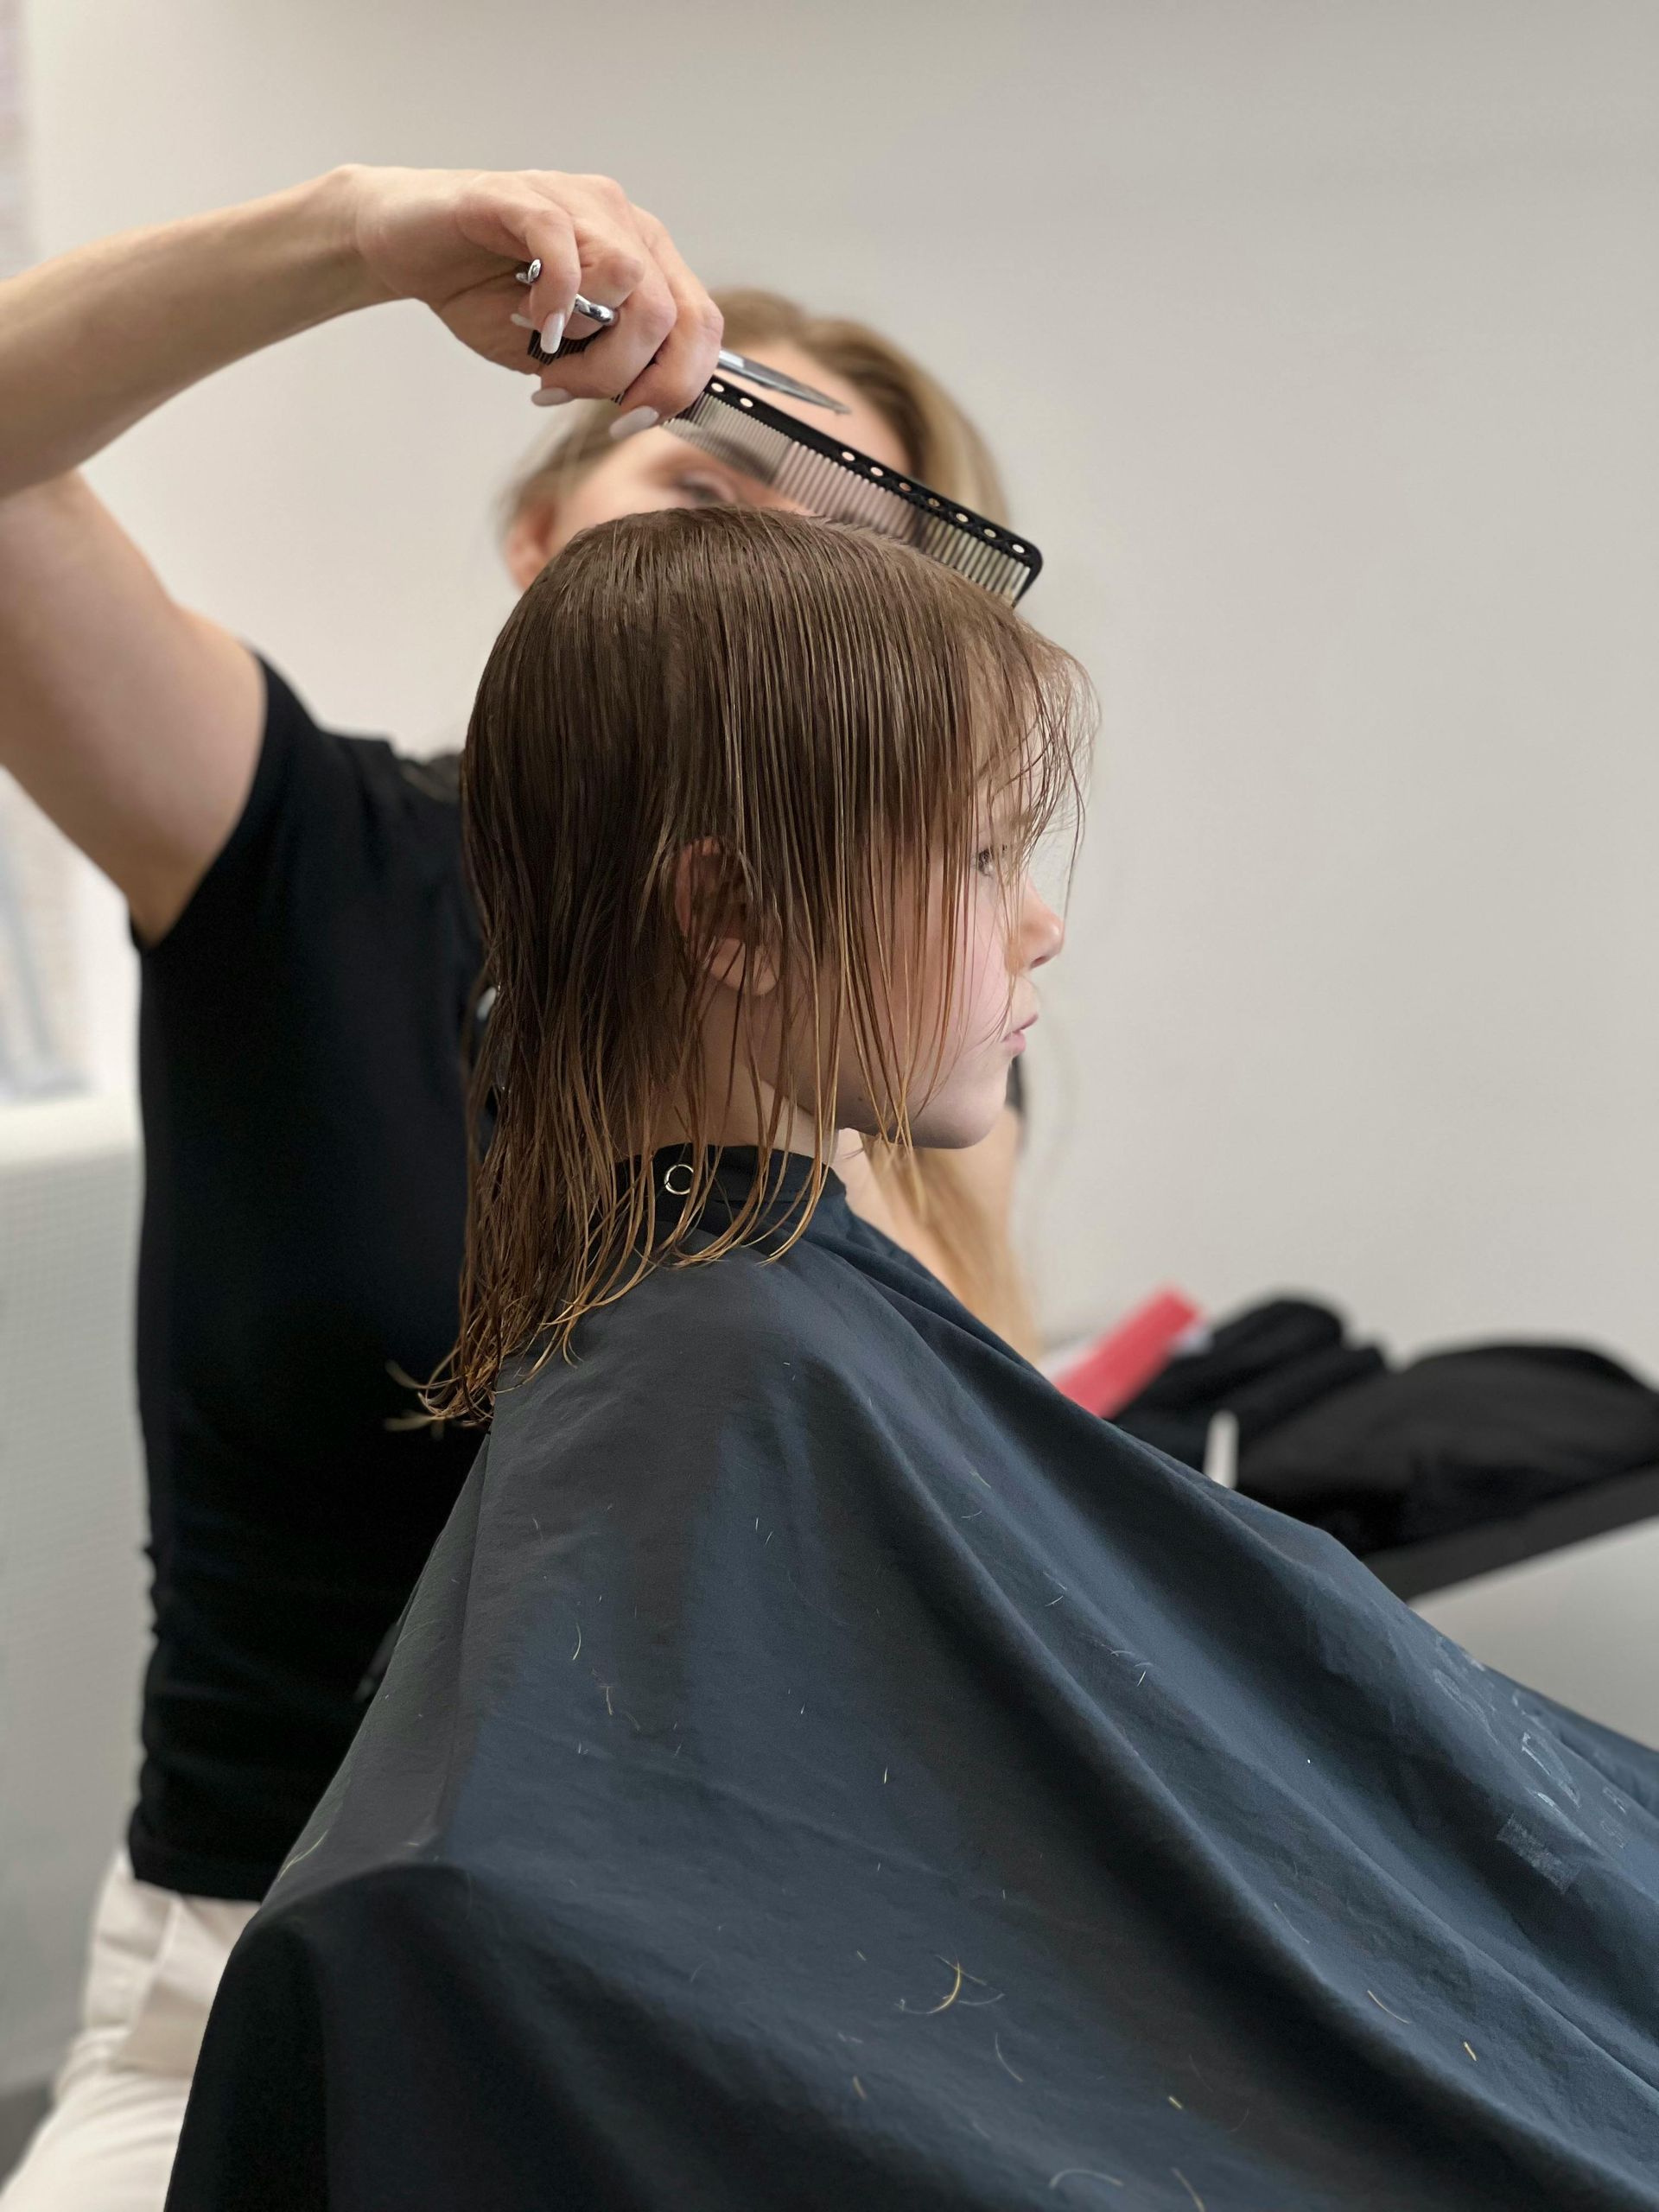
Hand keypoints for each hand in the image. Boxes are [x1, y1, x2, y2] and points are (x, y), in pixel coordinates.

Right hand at [342, 164, 723, 420]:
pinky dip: (555, 300)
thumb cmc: (486, 297)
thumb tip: (644, 404)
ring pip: (630, 281)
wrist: (408, 249)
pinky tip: (529, 322)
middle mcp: (623, 222)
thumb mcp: (562, 353)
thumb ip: (610, 370)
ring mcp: (575, 201)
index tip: (629, 423)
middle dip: (630, 378)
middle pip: (671, 313)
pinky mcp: (519, 195)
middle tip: (574, 394)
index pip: (700, 325)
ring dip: (591, 345)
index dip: (678, 386)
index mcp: (646, 260)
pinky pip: (563, 244)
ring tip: (544, 356)